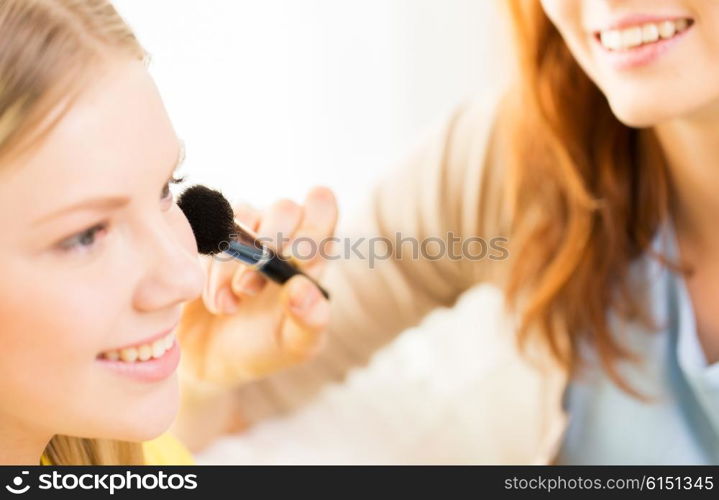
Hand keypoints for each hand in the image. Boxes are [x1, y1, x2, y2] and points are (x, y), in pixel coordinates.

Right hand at [175, 186, 337, 390]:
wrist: (213, 363)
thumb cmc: (267, 348)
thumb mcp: (297, 345)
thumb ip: (310, 320)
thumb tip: (300, 287)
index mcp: (312, 253)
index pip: (323, 208)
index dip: (313, 224)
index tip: (297, 258)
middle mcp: (282, 236)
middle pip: (284, 208)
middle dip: (269, 246)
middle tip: (252, 289)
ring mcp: (244, 235)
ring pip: (242, 221)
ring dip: (233, 266)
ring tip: (229, 308)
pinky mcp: (210, 243)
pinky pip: (209, 239)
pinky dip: (210, 274)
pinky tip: (216, 304)